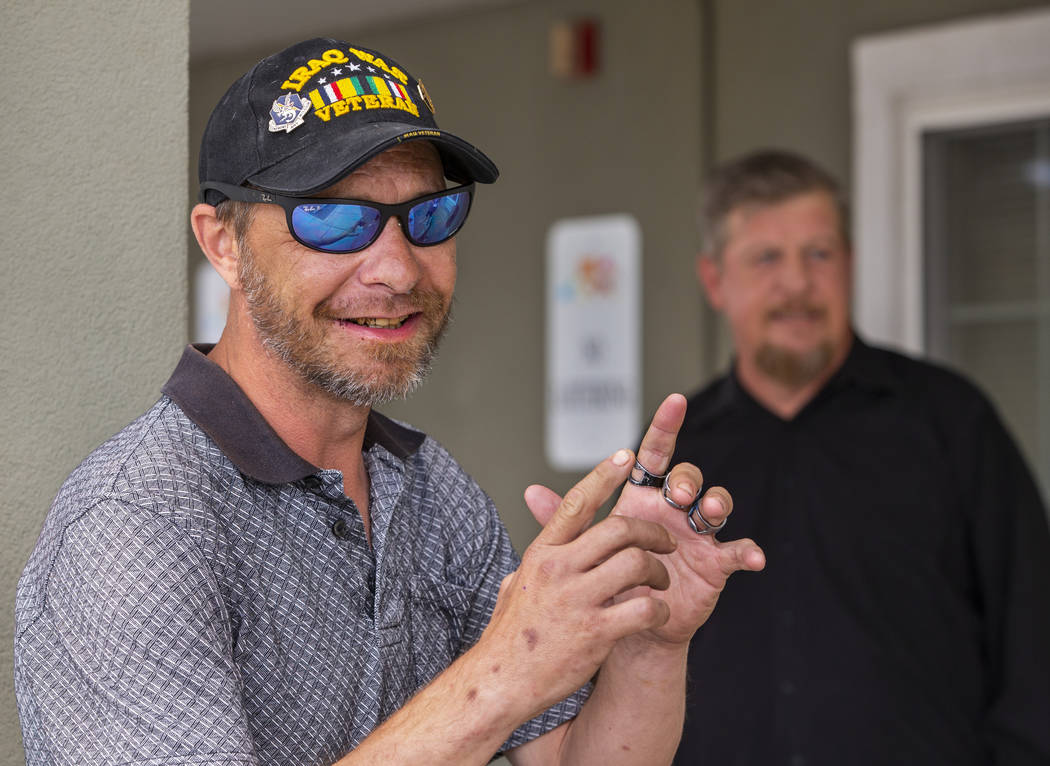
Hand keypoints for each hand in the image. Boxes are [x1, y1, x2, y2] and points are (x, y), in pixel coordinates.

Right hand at [475, 449, 682, 720]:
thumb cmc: (510, 635)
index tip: (626, 455)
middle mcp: (559, 569)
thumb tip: (540, 542)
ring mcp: (577, 600)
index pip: (577, 502)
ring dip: (659, 571)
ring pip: (637, 564)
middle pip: (619, 529)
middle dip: (651, 531)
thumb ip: (535, 560)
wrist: (500, 681)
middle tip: (666, 542)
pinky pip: (644, 608)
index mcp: (542, 553)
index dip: (604, 475)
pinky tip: (656, 614)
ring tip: (661, 583)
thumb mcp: (516, 584)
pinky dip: (659, 608)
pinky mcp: (596, 632)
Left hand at [526, 394, 764, 647]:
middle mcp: (673, 510)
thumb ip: (565, 520)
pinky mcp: (715, 564)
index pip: (655, 454)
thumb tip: (529, 492)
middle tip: (677, 493)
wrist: (626, 626)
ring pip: (717, 504)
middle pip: (688, 476)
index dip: (665, 426)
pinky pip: (736, 551)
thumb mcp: (583, 548)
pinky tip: (752, 558)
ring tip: (708, 511)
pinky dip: (747, 551)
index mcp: (642, 498)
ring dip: (717, 502)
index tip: (674, 401)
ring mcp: (698, 535)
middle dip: (686, 478)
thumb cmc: (606, 579)